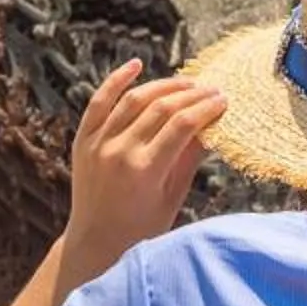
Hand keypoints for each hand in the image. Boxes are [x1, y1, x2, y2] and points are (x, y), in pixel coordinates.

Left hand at [61, 60, 224, 285]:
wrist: (96, 241)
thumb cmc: (142, 227)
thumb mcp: (173, 196)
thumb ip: (190, 158)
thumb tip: (212, 125)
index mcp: (145, 170)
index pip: (183, 124)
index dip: (206, 108)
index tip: (223, 101)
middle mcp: (119, 152)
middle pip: (162, 108)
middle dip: (192, 95)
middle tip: (212, 90)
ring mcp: (98, 144)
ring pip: (134, 99)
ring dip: (163, 86)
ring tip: (187, 83)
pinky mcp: (83, 140)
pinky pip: (99, 101)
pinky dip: (116, 80)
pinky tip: (136, 64)